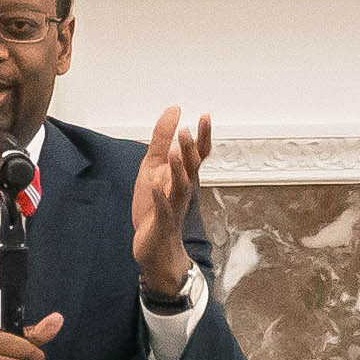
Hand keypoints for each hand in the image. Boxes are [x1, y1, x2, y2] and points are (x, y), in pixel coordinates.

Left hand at [132, 104, 215, 298]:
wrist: (156, 248)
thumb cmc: (156, 207)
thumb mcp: (153, 168)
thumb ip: (162, 141)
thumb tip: (173, 111)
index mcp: (183, 177)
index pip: (198, 154)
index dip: (203, 137)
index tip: (205, 116)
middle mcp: (183, 190)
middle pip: (191, 168)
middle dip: (189, 150)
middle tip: (186, 131)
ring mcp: (174, 207)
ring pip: (180, 187)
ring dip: (178, 170)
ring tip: (174, 153)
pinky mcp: (162, 223)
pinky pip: (163, 210)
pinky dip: (160, 199)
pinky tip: (156, 189)